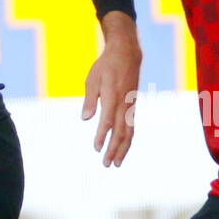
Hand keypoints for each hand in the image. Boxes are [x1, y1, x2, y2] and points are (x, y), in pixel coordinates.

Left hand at [82, 12, 141, 166]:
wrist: (127, 54)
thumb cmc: (106, 66)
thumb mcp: (92, 79)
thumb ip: (90, 99)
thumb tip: (85, 119)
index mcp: (112, 97)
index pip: (107, 121)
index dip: (102, 136)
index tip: (96, 149)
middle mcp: (124, 104)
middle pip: (121, 132)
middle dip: (114, 150)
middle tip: (107, 165)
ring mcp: (131, 105)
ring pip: (130, 132)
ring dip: (123, 149)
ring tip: (117, 163)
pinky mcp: (133, 106)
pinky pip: (132, 126)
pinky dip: (128, 140)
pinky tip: (123, 148)